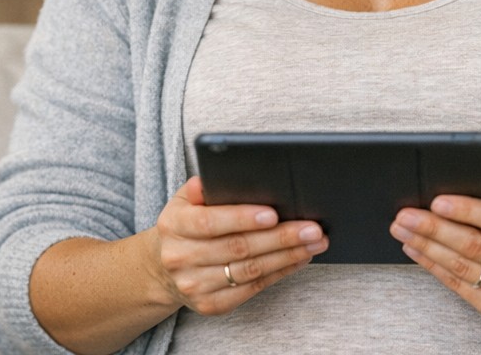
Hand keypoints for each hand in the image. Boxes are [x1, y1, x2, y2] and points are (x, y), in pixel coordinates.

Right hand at [150, 176, 327, 314]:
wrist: (164, 268)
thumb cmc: (187, 224)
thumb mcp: (185, 200)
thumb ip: (203, 187)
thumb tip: (228, 175)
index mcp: (174, 225)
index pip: (209, 222)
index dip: (242, 218)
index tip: (273, 213)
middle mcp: (180, 258)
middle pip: (238, 248)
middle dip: (280, 237)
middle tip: (312, 228)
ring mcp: (195, 285)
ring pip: (250, 270)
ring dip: (288, 256)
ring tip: (315, 242)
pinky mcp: (211, 305)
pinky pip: (253, 288)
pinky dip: (280, 272)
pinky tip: (299, 258)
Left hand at [389, 179, 480, 321]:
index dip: (468, 210)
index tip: (437, 200)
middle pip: (475, 245)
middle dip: (434, 229)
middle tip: (405, 215)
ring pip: (462, 267)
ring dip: (427, 247)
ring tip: (402, 230)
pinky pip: (459, 286)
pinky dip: (434, 266)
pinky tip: (416, 249)